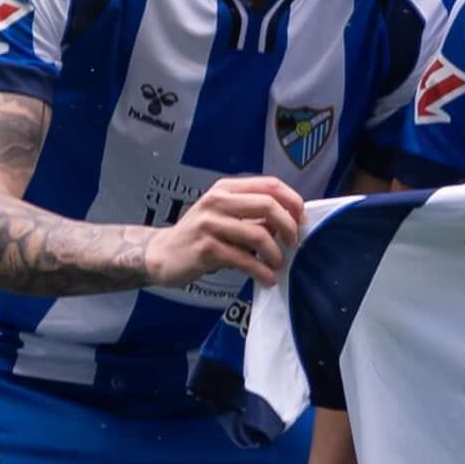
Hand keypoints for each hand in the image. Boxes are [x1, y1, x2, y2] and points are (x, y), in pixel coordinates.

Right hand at [139, 176, 306, 291]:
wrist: (162, 253)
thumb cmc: (201, 235)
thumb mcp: (226, 216)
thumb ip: (253, 215)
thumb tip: (290, 222)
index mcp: (227, 188)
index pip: (271, 185)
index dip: (293, 201)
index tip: (302, 220)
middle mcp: (218, 201)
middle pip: (268, 205)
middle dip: (288, 227)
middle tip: (293, 244)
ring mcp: (209, 224)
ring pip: (258, 234)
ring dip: (275, 254)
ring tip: (277, 265)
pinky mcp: (205, 248)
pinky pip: (244, 259)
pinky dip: (261, 271)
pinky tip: (267, 279)